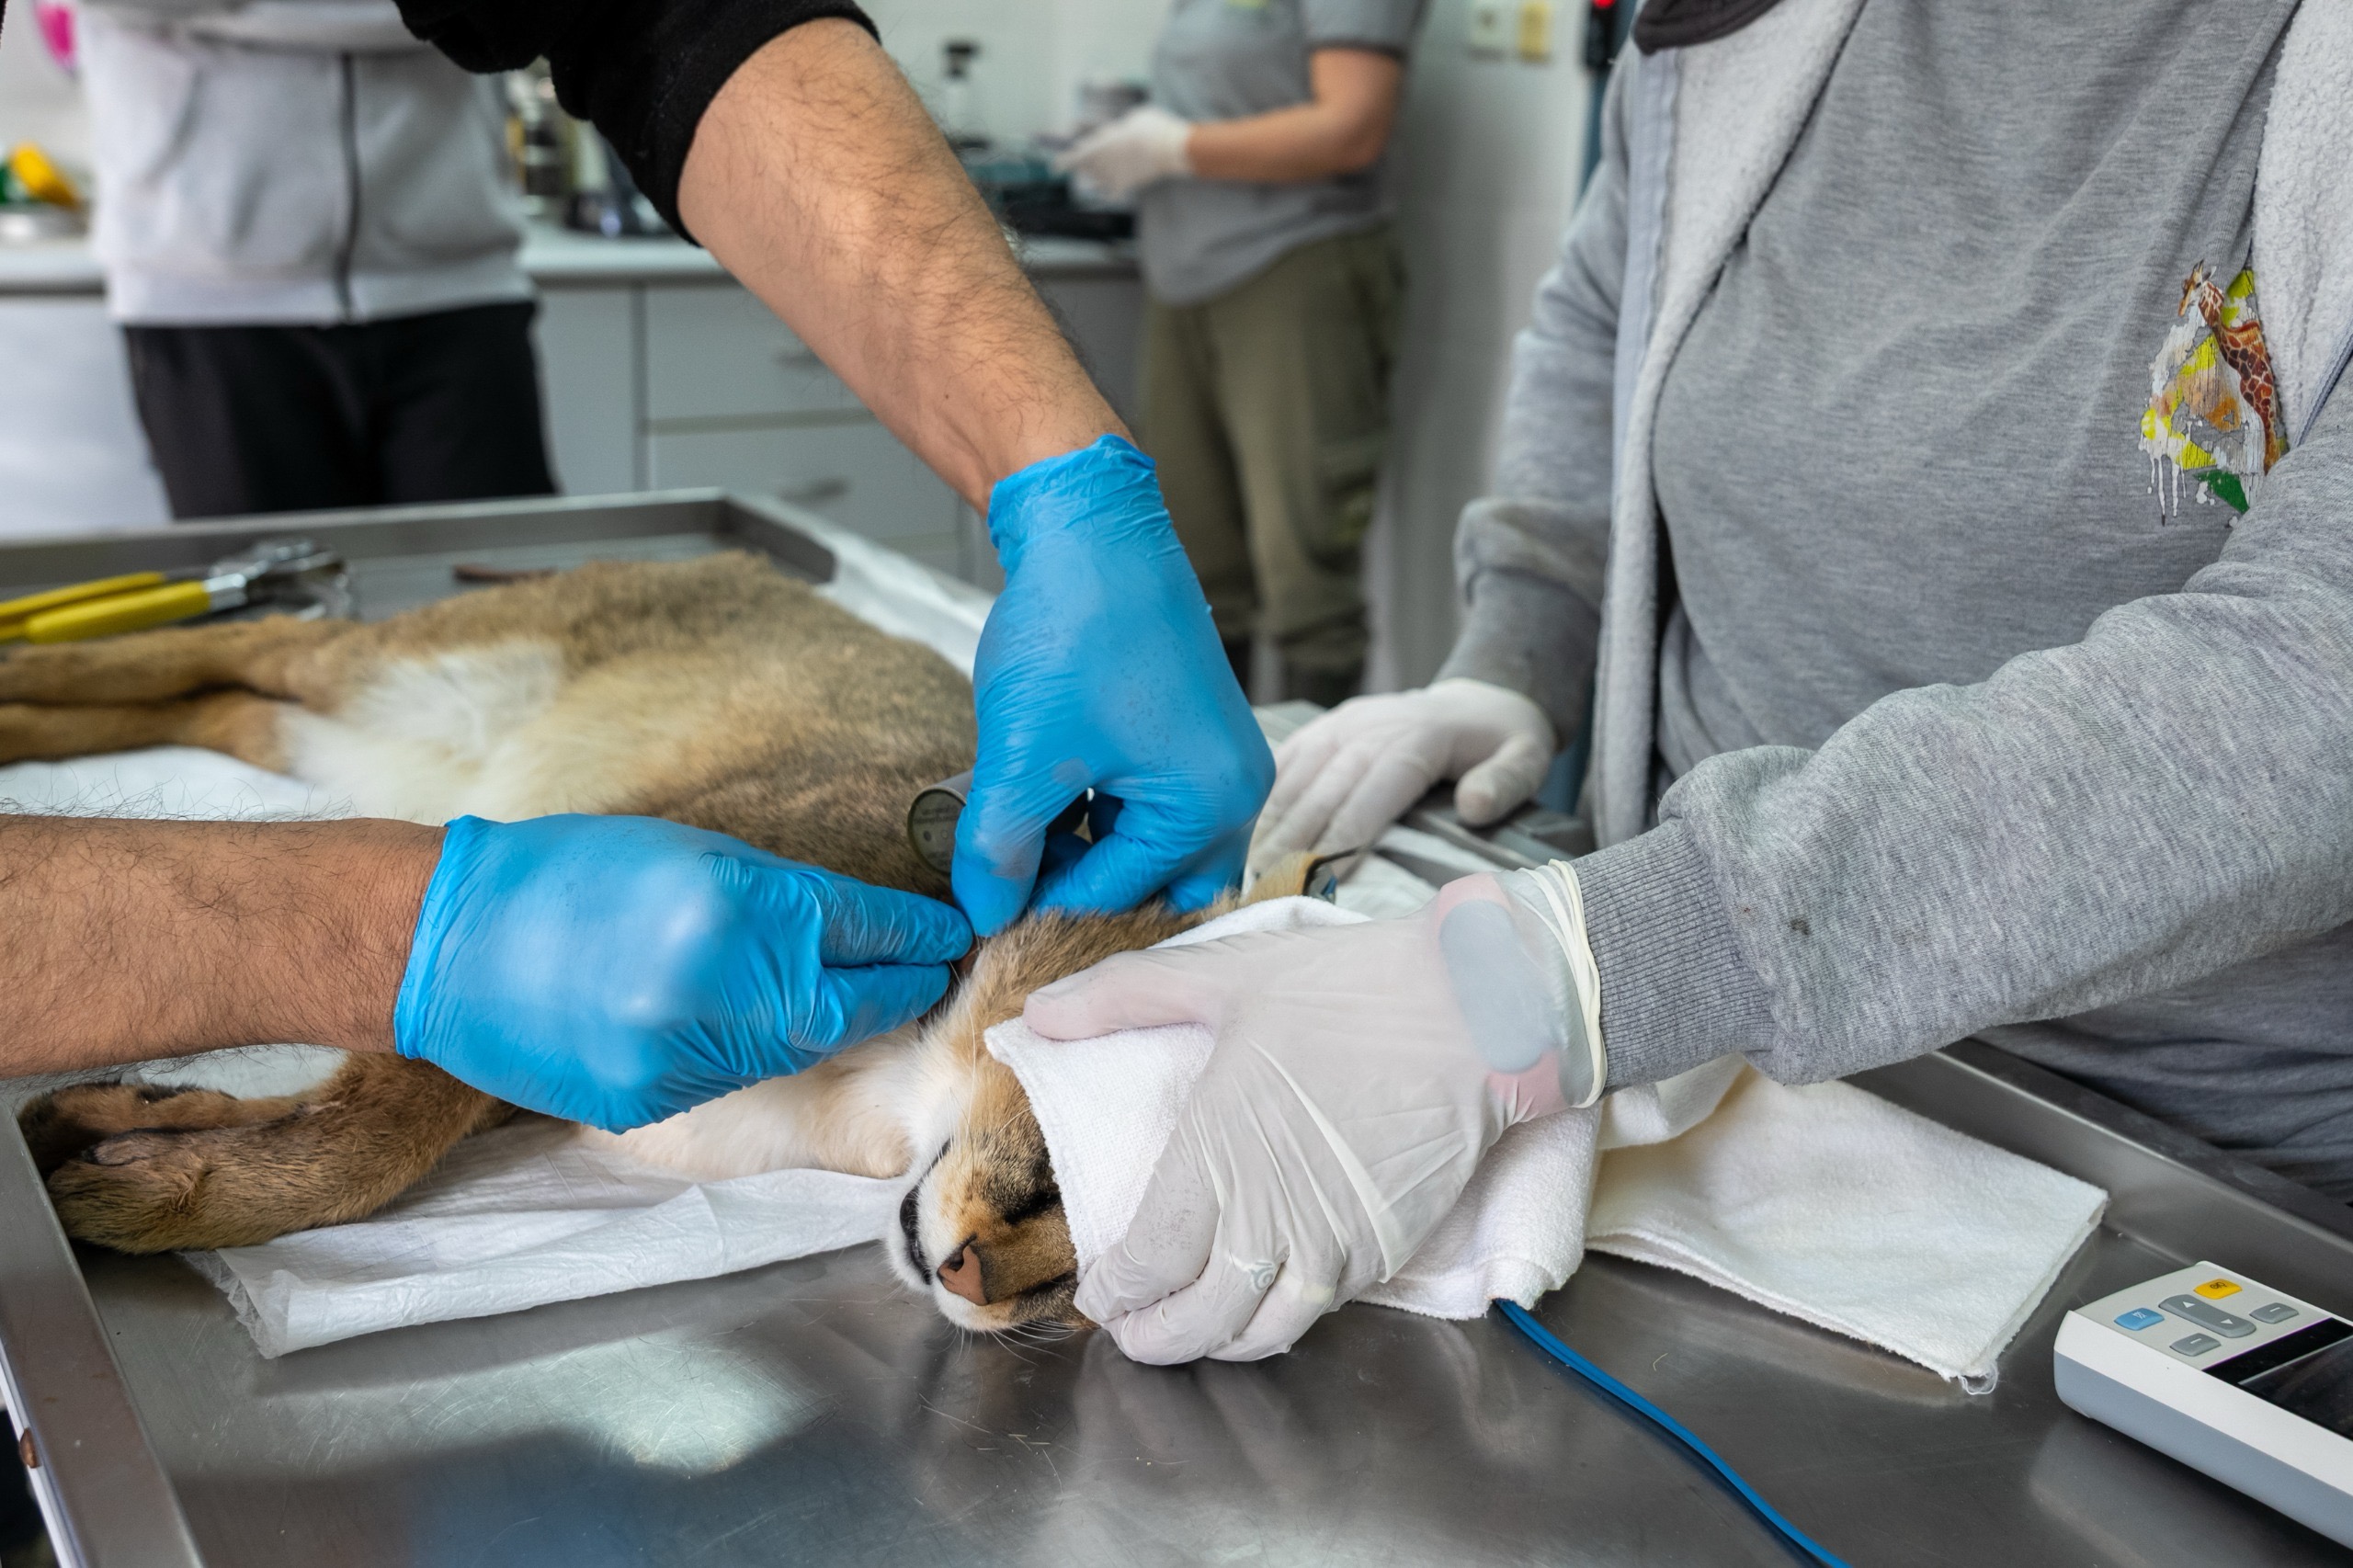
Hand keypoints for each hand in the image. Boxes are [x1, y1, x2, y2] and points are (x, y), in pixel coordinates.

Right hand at [395, 815, 970, 1131]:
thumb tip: (862, 927)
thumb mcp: (696, 853)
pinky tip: (764, 1028)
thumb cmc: (569, 875)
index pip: (868, 928)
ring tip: (864, 999)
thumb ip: (785, 896)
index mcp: (739, 908)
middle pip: (856, 1002)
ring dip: (837, 1023)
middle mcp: (722, 987)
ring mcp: (687, 1055)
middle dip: (901, 985)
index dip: (919, 931)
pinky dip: (763, 1052)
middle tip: (931, 971)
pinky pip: (738, 1078)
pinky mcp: (654, 1101)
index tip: (951, 931)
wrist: (445, 943)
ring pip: (803, 1047)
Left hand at [957, 435, 1272, 934]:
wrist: (1088, 524)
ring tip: (1011, 826)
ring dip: (1081, 846)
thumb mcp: (1022, 755)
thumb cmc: (1073, 630)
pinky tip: (1035, 791)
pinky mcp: (1192, 731)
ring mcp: (1219, 758)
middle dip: (1082, 886)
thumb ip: (999, 850)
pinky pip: (1148, 800)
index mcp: (1214, 803)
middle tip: (1009, 879)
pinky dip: (1093, 808)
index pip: (1123, 896)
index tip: (984, 914)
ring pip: (1147, 844)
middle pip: (1156, 885)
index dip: (1043, 907)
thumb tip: (985, 916)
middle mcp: (1237, 789)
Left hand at [1025, 867, 1601, 1362]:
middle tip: (1129, 1335)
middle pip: (1196, 1319)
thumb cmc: (1351, 989)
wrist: (1482, 1012)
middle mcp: (1268, 1219)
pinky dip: (1278, 1326)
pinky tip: (1266, 1311)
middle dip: (1152, 1337)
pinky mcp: (1384, 1249)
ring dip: (1215, 1345)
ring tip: (1190, 1338)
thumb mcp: (1225, 974)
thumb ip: (1123, 997)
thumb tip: (1037, 1014)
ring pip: (1260, 1333)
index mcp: (1215, 1159)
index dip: (1117, 1290)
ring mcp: (1331, 1245)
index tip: (1099, 1293)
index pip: (1148, 1260)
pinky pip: (1318, 1310)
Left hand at [1053, 106, 1194, 201]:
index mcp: (1102, 143)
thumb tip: (1121, 131)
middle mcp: (1103, 161)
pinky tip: (1109, 188)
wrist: (1171, 148)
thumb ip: (1120, 127)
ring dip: (1094, 173)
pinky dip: (1108, 189)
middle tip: (1081, 160)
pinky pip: (1110, 191)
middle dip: (1082, 162)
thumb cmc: (1153, 127)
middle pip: (1084, 166)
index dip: (1063, 162)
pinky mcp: (1127, 185)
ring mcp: (1115, 175)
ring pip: (1095, 178)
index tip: (1055, 166)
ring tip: (1099, 168)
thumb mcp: (1134, 116)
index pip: (1076, 155)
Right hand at [1253, 678, 1554, 863]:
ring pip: (1294, 777)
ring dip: (1267, 825)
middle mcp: (1369, 727)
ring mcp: (1342, 724)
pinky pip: (1285, 762)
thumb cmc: (1503, 742)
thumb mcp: (1528, 757)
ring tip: (1244, 871)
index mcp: (1416, 739)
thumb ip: (1506, 782)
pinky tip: (1241, 833)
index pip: (1369, 794)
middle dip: (1290, 842)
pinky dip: (1262, 798)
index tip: (1312, 879)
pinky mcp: (1325, 728)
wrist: (1479, 700)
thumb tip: (1473, 806)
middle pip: (1321, 790)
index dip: (1339, 838)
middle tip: (1262, 889)